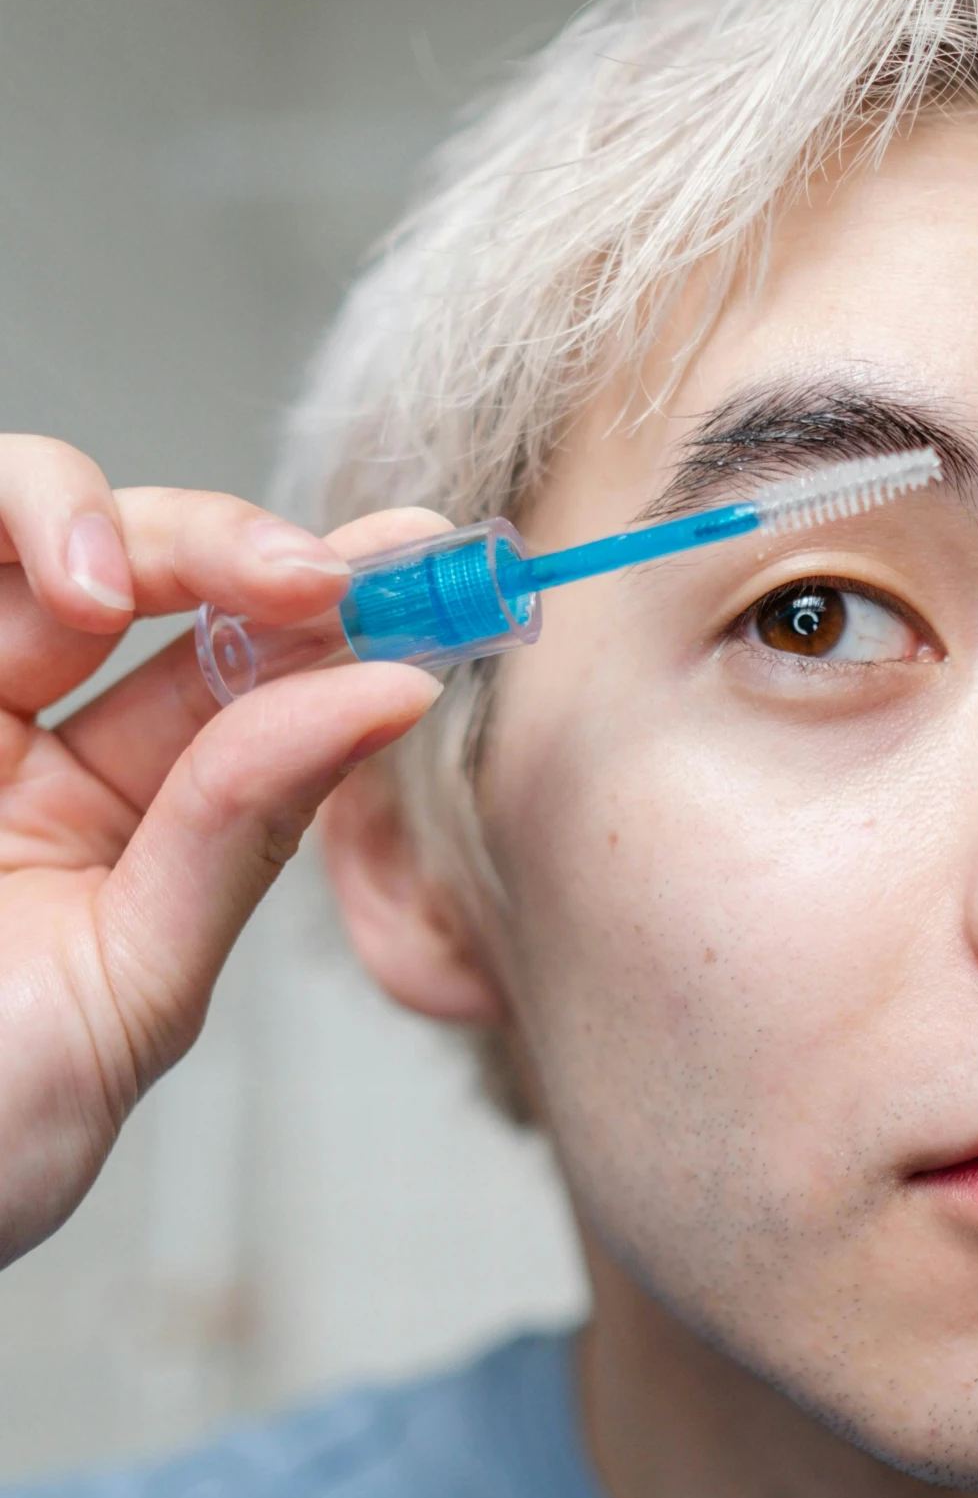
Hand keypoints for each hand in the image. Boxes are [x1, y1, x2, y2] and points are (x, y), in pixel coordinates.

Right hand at [0, 435, 445, 1265]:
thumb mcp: (136, 984)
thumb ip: (243, 829)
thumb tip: (392, 693)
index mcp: (112, 817)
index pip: (232, 674)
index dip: (326, 603)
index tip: (416, 559)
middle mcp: (19, 742)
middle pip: (137, 565)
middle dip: (227, 544)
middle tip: (304, 578)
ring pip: (15, 521)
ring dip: (83, 514)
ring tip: (105, 587)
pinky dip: (8, 524)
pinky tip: (59, 584)